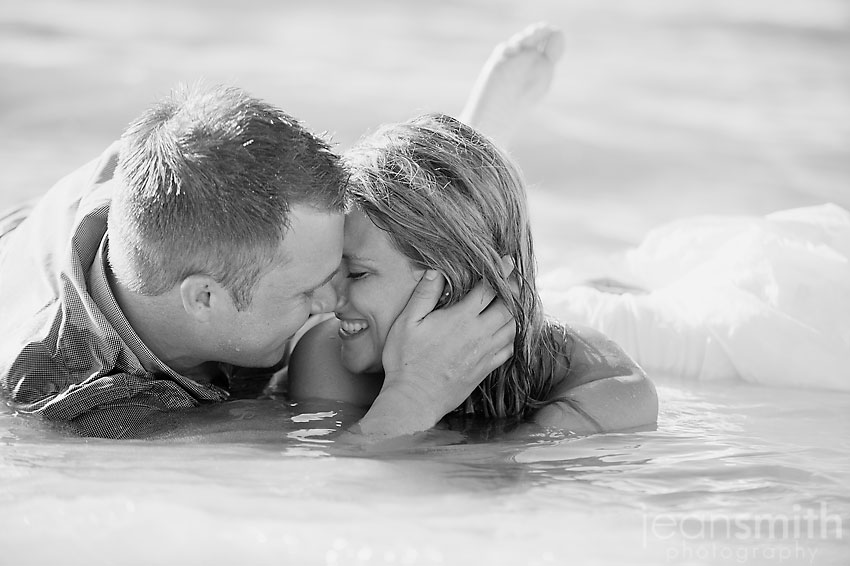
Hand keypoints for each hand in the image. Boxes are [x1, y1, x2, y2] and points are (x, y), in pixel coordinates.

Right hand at [353, 258, 515, 437]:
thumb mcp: (406, 323)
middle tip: (517, 278)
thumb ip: (423, 295)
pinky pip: (510, 348)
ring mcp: (486, 352)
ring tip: (520, 300)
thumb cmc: (406, 360)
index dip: (501, 271)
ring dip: (519, 311)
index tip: (508, 261)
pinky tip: (513, 330)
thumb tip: (435, 271)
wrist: (415, 399)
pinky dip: (516, 335)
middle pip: (509, 306)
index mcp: (461, 318)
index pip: (489, 288)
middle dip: (515, 289)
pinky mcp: (486, 368)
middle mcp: (480, 333)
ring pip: (514, 326)